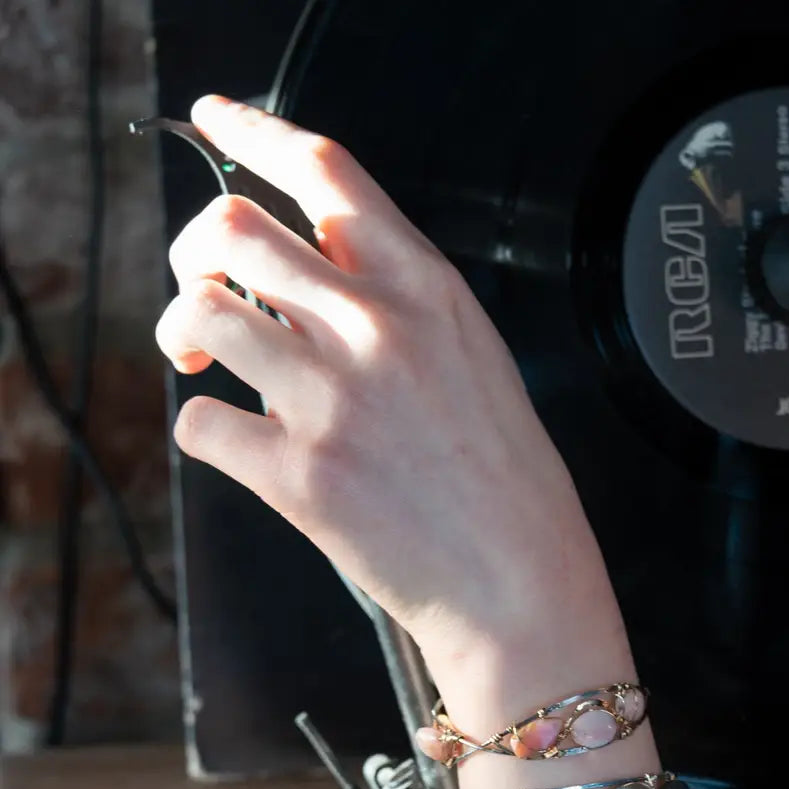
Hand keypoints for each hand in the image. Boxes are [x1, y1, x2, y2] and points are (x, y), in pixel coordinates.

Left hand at [154, 96, 632, 713]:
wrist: (522, 585)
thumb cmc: (508, 484)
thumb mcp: (474, 361)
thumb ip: (398, 307)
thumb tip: (311, 282)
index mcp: (429, 293)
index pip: (328, 172)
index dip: (254, 131)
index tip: (215, 118)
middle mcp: (379, 331)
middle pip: (235, 226)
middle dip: (196, 248)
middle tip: (206, 288)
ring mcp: (336, 402)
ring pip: (202, 310)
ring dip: (182, 330)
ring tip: (202, 359)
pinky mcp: (303, 477)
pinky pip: (200, 424)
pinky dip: (204, 428)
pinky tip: (240, 443)